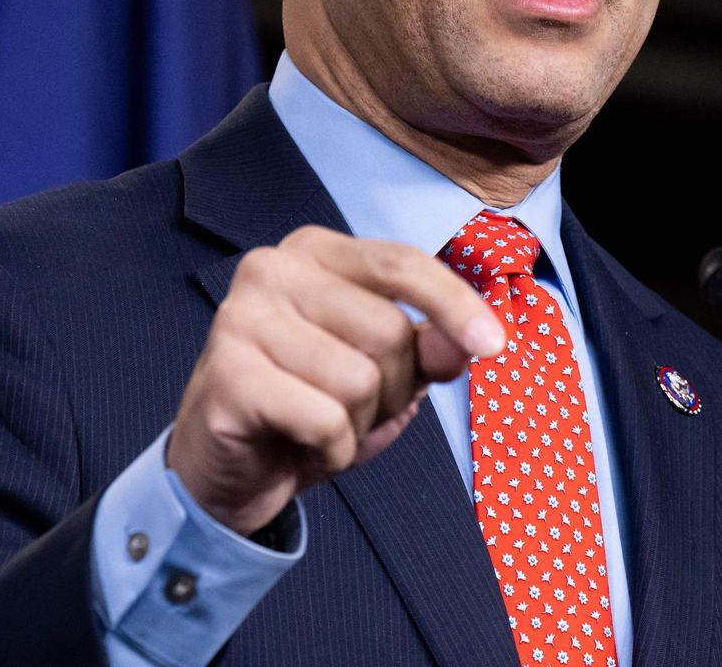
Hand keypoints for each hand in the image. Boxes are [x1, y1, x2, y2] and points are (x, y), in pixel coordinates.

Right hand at [167, 226, 505, 534]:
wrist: (228, 469)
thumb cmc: (308, 408)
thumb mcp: (383, 376)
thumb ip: (427, 349)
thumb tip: (471, 342)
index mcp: (312, 252)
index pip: (401, 263)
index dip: (455, 304)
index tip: (495, 346)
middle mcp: (270, 270)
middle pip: (389, 330)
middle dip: (392, 389)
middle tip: (351, 409)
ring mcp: (240, 318)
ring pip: (359, 379)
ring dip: (358, 424)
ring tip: (321, 425)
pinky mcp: (227, 374)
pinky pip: (324, 419)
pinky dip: (331, 450)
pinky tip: (298, 445)